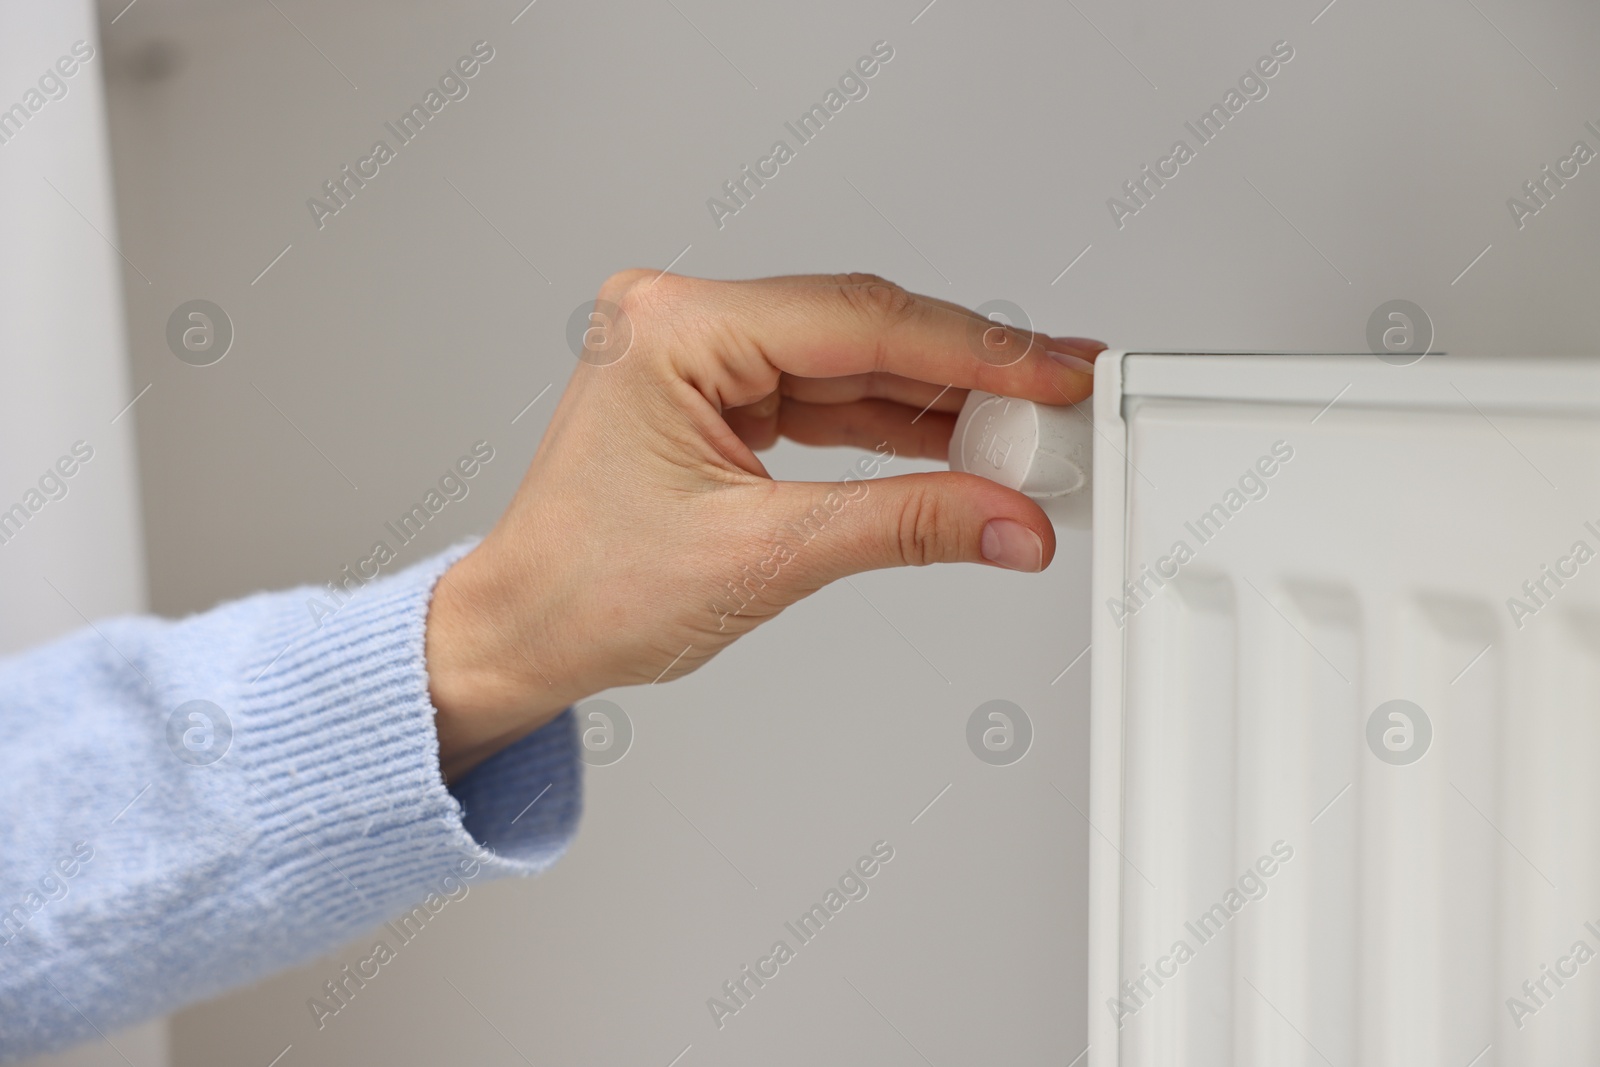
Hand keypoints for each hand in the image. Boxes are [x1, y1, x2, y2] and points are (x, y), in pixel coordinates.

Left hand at [424, 271, 1104, 779]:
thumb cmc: (585, 593)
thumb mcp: (765, 556)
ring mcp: (698, 354)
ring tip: (1024, 432)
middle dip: (969, 374)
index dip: (975, 352)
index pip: (859, 322)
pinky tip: (957, 443)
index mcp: (673, 330)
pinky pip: (826, 397)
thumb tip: (1007, 518)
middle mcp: (682, 322)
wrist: (521, 634)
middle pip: (864, 331)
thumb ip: (904, 525)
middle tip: (1060, 403)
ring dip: (940, 402)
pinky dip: (893, 425)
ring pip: (853, 363)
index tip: (1053, 375)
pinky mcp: (715, 392)